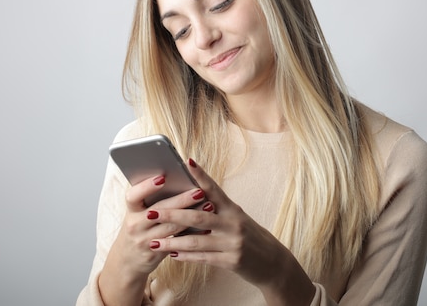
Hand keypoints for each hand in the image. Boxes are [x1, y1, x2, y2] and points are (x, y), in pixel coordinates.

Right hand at [98, 173, 211, 305]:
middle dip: (181, 200)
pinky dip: (192, 233)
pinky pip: (176, 242)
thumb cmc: (139, 229)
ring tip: (209, 206)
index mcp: (131, 211)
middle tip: (199, 191)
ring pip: (171, 227)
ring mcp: (144, 241)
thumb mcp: (138, 215)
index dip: (147, 186)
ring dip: (191, 216)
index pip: (133, 196)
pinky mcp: (155, 254)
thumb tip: (178, 179)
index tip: (163, 177)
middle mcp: (135, 225)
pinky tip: (206, 227)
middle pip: (159, 210)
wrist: (127, 262)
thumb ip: (152, 200)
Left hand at [146, 159, 315, 304]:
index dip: (201, 175)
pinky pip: (203, 258)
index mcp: (234, 209)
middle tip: (152, 211)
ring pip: (197, 241)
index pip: (214, 189)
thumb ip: (218, 211)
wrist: (274, 264)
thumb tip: (192, 200)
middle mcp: (233, 223)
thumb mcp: (238, 219)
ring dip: (172, 241)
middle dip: (173, 213)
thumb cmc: (252, 238)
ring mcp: (233, 243)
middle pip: (198, 216)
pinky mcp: (231, 261)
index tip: (187, 162)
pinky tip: (171, 254)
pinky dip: (186, 256)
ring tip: (153, 241)